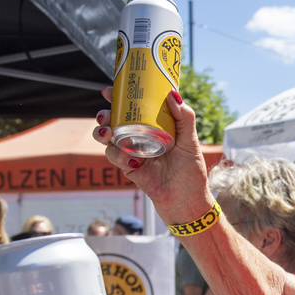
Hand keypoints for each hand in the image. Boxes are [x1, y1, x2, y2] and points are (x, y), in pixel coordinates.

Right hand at [93, 87, 212, 223]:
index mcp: (154, 127)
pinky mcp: (129, 169)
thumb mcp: (191, 142)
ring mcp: (133, 153)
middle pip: (114, 121)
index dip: (119, 98)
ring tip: (108, 134)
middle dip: (104, 116)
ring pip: (108, 139)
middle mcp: (141, 138)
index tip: (109, 91)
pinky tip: (132, 162)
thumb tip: (172, 94)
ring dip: (103, 134)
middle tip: (105, 115)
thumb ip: (185, 118)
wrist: (187, 203)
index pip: (133, 108)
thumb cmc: (192, 173)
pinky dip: (119, 157)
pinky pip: (116, 158)